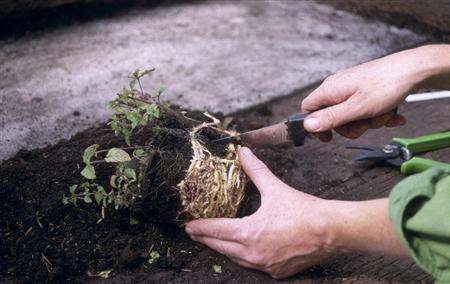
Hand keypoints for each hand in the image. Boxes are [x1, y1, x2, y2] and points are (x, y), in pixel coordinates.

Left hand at [185, 147, 335, 278]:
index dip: (200, 227)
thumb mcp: (275, 188)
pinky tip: (244, 252)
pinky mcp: (277, 272)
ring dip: (223, 250)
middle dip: (206, 240)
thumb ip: (255, 170)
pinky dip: (245, 258)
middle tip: (195, 234)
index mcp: (249, 232)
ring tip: (215, 242)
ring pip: (236, 259)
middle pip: (221, 247)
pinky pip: (253, 266)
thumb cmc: (303, 210)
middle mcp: (253, 253)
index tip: (188, 226)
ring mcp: (265, 266)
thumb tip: (243, 152)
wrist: (332, 231)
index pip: (216, 230)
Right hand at [300, 46, 442, 140]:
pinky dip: (376, 114)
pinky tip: (390, 114)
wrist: (414, 70)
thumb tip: (307, 126)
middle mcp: (337, 87)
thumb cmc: (386, 85)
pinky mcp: (364, 88)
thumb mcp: (356, 109)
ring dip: (367, 121)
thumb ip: (330, 118)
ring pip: (350, 114)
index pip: (308, 109)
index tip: (329, 137)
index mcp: (330, 89)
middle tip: (365, 125)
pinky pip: (363, 108)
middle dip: (350, 126)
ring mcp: (351, 87)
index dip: (315, 126)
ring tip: (382, 114)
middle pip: (332, 116)